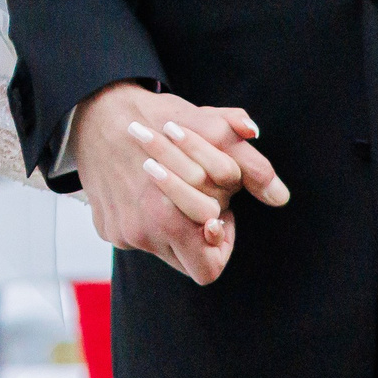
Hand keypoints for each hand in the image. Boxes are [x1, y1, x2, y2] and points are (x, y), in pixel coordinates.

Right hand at [68, 83, 289, 285]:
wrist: (96, 111)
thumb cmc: (157, 118)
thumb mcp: (211, 130)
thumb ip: (250, 165)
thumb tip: (280, 196)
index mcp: (167, 217)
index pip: (210, 266)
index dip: (221, 241)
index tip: (217, 213)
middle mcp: (140, 233)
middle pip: (189, 261)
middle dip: (201, 229)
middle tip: (200, 197)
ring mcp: (120, 233)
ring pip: (165, 249)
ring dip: (177, 224)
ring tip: (175, 188)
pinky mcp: (105, 228)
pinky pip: (138, 237)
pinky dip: (149, 218)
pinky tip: (147, 189)